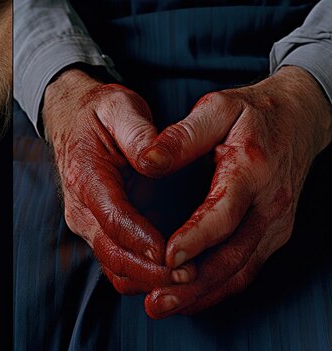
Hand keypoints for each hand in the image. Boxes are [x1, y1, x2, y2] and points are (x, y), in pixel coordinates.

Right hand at [43, 68, 194, 292]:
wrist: (75, 120)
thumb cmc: (100, 113)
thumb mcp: (119, 107)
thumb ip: (138, 133)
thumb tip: (153, 160)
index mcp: (85, 177)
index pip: (112, 218)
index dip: (141, 240)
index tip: (171, 255)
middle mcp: (82, 208)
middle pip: (112, 253)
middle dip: (151, 271)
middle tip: (191, 276)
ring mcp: (89, 223)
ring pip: (116, 266)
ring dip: (149, 280)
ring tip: (190, 281)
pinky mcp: (101, 230)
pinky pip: (121, 263)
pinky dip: (146, 276)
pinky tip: (177, 276)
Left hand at [140, 66, 331, 317]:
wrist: (299, 119)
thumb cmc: (251, 113)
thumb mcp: (216, 109)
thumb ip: (181, 136)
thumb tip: (146, 160)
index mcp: (251, 169)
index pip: (224, 212)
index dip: (196, 237)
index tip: (167, 256)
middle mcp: (270, 204)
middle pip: (233, 254)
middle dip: (193, 282)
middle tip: (157, 301)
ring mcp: (276, 224)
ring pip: (240, 270)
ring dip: (202, 292)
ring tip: (165, 306)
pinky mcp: (273, 235)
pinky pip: (246, 270)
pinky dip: (218, 289)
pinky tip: (190, 298)